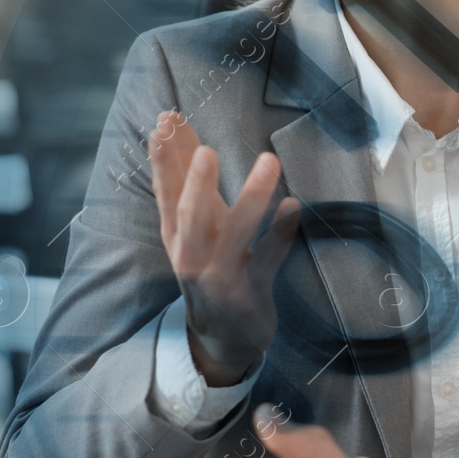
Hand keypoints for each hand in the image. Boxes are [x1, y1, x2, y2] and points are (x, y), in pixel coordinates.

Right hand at [148, 111, 300, 384]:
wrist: (222, 335)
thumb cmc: (211, 265)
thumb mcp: (196, 225)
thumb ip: (187, 179)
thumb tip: (171, 127)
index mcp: (176, 235)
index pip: (166, 192)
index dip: (164, 159)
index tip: (166, 121)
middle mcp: (192, 255)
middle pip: (190, 216)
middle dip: (196, 183)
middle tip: (207, 150)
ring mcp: (221, 276)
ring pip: (234, 234)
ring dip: (252, 197)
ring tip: (269, 161)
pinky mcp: (250, 293)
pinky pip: (268, 259)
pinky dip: (280, 232)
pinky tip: (293, 206)